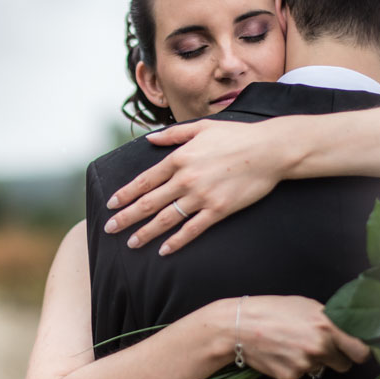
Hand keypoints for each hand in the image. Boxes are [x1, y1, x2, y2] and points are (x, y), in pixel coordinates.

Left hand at [104, 120, 291, 254]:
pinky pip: (192, 229)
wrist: (269, 150)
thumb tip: (149, 140)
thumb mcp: (201, 128)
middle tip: (110, 228)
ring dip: (146, 233)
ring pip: (166, 219)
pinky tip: (164, 250)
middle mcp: (186, 178)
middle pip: (149, 202)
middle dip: (127, 217)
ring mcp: (202, 196)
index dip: (126, 194)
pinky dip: (176, 241)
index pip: (145, 180)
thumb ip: (173, 135)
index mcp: (179, 158)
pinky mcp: (219, 209)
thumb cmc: (237, 136)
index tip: (111, 205)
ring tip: (131, 243)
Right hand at [237, 296, 370, 378]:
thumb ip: (330, 321)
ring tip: (292, 344)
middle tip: (318, 346)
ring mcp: (306, 364)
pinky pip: (302, 374)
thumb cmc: (272, 310)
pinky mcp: (291, 376)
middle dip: (335, 358)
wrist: (239, 326)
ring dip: (312, 360)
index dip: (358, 352)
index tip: (353, 350)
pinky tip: (281, 353)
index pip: (361, 351)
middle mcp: (320, 347)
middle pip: (344, 365)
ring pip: (321, 369)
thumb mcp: (306, 305)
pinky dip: (294, 366)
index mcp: (328, 326)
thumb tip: (349, 333)